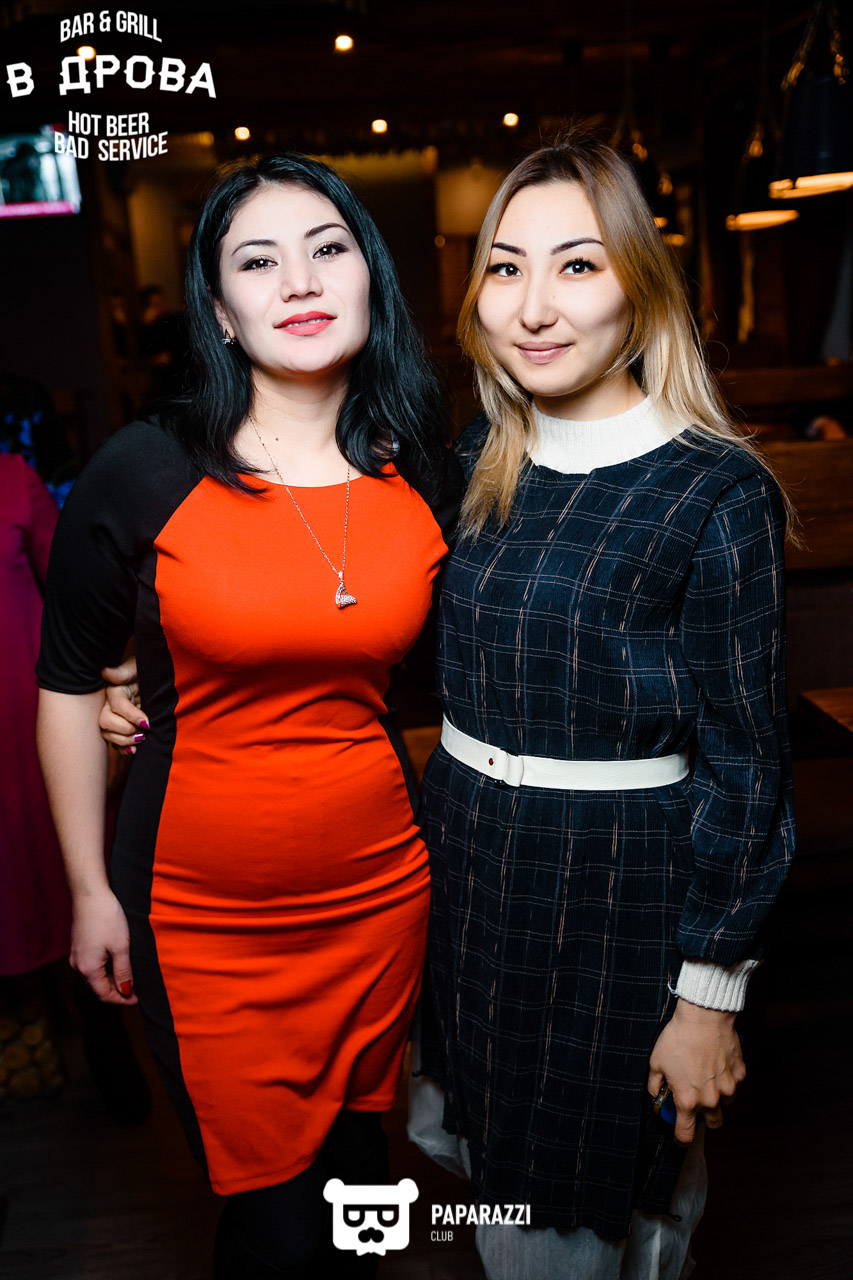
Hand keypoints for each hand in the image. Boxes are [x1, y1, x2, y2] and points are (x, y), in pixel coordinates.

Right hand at [70, 889, 137, 1004]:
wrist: (90, 893)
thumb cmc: (107, 917)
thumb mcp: (121, 946)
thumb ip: (123, 971)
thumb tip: (126, 990)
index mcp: (88, 969)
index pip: (104, 994)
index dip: (121, 999)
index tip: (137, 999)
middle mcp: (77, 965)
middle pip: (97, 987)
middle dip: (116, 991)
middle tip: (136, 989)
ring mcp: (76, 955)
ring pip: (94, 976)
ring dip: (110, 980)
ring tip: (129, 976)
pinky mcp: (78, 945)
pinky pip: (91, 965)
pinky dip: (104, 969)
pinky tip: (117, 962)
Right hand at [100, 659, 147, 752]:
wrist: (153, 682)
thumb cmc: (145, 672)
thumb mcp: (138, 667)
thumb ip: (123, 672)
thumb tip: (105, 671)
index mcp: (114, 690)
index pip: (117, 705)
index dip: (131, 715)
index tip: (147, 722)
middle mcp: (108, 705)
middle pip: (105, 722)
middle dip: (125, 730)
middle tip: (144, 732)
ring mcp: (111, 718)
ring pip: (107, 734)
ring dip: (125, 741)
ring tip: (141, 738)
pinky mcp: (117, 728)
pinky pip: (113, 742)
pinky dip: (123, 749)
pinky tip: (133, 749)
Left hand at [648, 999, 744, 1144]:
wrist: (703, 1017)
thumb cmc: (678, 1038)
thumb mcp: (656, 1061)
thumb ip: (655, 1084)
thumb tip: (656, 1094)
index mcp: (688, 1101)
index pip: (686, 1134)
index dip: (681, 1138)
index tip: (679, 1135)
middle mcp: (710, 1099)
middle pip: (713, 1124)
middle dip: (704, 1118)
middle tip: (696, 1103)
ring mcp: (728, 1088)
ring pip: (726, 1104)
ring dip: (718, 1097)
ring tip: (707, 1078)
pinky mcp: (739, 1074)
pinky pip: (734, 1084)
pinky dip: (727, 1079)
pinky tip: (717, 1063)